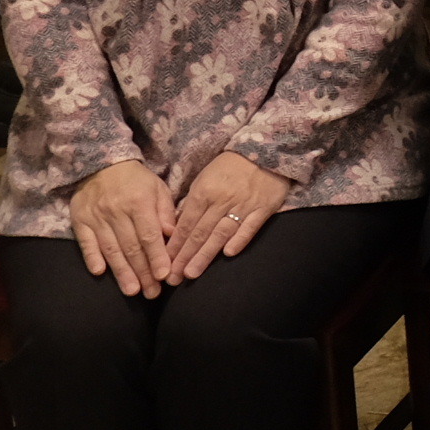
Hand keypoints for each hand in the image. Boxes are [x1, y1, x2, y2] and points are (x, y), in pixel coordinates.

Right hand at [70, 160, 177, 298]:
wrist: (102, 163)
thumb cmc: (136, 180)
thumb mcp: (157, 188)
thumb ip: (165, 212)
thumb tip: (172, 235)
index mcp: (139, 203)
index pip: (149, 235)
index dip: (157, 257)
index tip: (165, 276)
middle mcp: (116, 212)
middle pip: (131, 247)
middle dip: (143, 272)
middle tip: (152, 292)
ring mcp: (96, 217)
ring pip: (110, 249)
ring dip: (121, 272)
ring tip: (132, 290)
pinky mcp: (79, 221)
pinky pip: (85, 242)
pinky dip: (92, 258)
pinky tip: (99, 273)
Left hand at [168, 151, 291, 279]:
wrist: (265, 151)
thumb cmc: (229, 167)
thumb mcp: (204, 178)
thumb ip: (192, 203)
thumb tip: (178, 227)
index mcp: (204, 192)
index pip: (185, 224)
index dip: (174, 245)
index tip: (164, 263)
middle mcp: (222, 200)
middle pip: (200, 233)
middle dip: (184, 257)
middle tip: (173, 278)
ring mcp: (244, 205)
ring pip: (221, 234)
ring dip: (205, 255)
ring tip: (192, 273)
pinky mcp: (264, 208)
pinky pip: (250, 227)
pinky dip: (239, 240)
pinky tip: (228, 254)